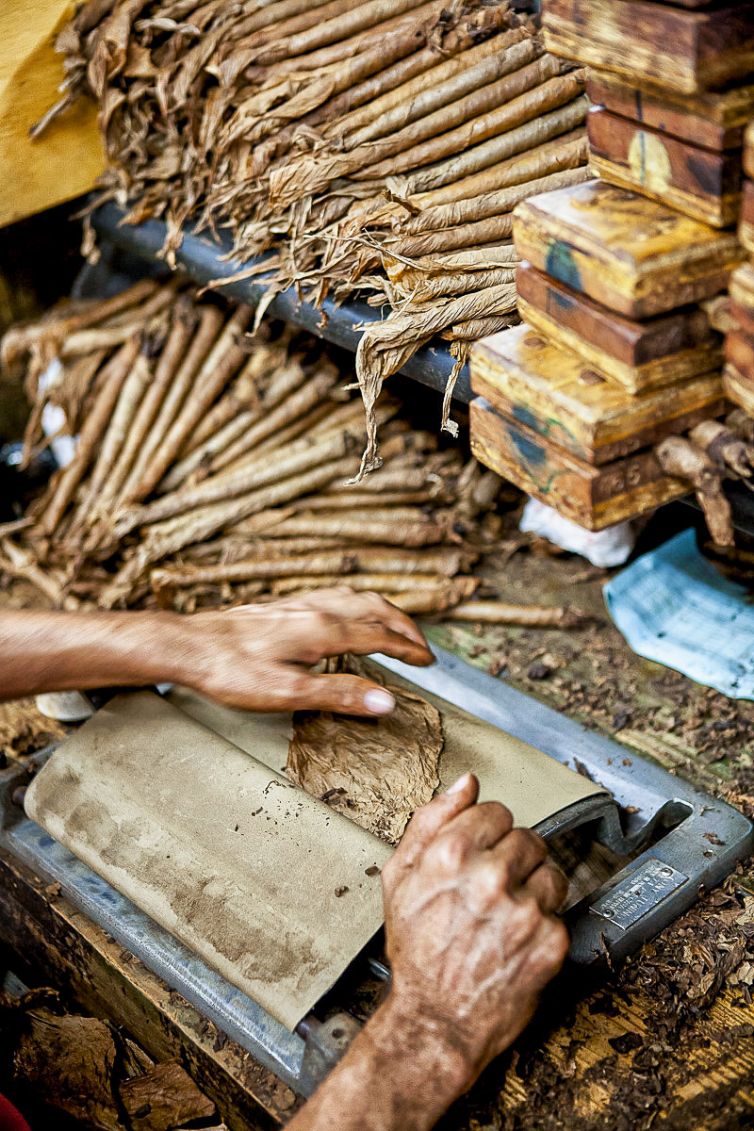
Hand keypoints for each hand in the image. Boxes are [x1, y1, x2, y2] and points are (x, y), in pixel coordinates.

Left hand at [175, 588, 433, 715]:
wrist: (188, 645)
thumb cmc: (231, 671)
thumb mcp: (286, 692)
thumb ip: (339, 694)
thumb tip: (387, 701)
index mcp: (322, 629)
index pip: (379, 635)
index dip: (407, 649)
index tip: (428, 661)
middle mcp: (315, 609)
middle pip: (374, 609)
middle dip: (404, 626)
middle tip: (423, 648)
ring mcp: (299, 604)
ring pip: (356, 598)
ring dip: (384, 613)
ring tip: (397, 630)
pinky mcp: (285, 607)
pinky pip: (337, 598)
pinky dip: (361, 608)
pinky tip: (350, 619)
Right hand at [380, 773, 568, 1094]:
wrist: (435, 1020)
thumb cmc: (415, 951)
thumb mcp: (400, 877)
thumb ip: (430, 820)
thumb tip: (465, 783)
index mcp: (452, 853)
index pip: (497, 811)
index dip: (487, 835)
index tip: (480, 856)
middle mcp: (491, 877)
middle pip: (528, 838)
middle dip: (513, 860)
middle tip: (492, 890)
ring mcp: (524, 910)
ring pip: (551, 872)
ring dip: (533, 888)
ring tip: (507, 914)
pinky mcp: (551, 940)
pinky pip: (560, 912)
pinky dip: (543, 924)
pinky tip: (516, 940)